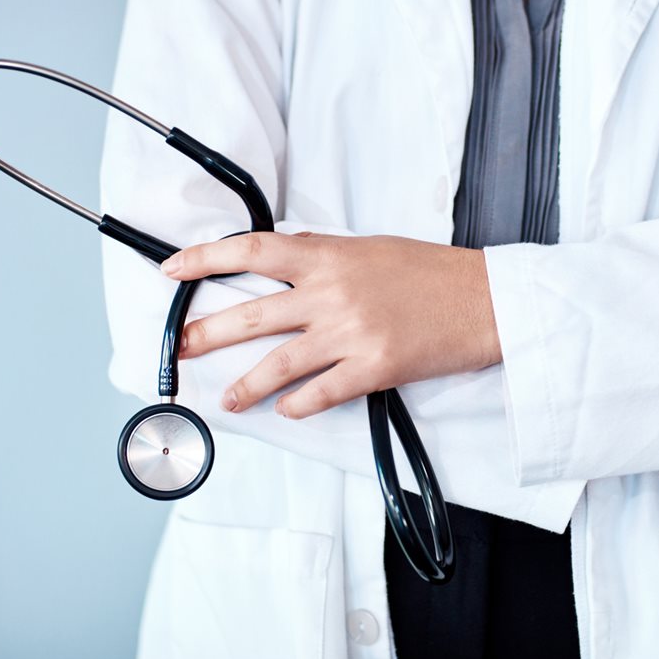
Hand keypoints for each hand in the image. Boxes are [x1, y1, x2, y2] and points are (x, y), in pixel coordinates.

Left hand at [160, 232, 501, 418]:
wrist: (486, 300)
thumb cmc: (432, 271)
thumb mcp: (372, 247)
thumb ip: (325, 253)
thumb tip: (287, 253)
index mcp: (330, 256)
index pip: (252, 251)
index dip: (205, 259)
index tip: (173, 270)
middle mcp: (332, 293)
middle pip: (253, 314)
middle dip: (207, 334)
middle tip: (180, 350)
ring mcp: (352, 333)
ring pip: (280, 363)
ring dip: (246, 386)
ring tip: (227, 400)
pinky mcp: (374, 368)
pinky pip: (322, 393)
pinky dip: (298, 405)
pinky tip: (286, 411)